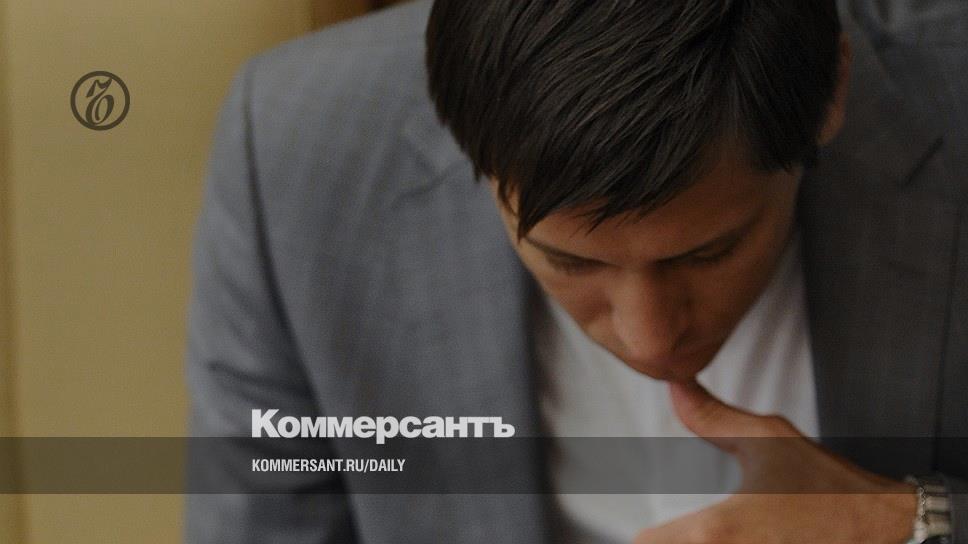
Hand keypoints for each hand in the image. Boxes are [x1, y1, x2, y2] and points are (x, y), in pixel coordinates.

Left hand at [632, 380, 916, 543]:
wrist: (882, 525)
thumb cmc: (826, 485)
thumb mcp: (768, 439)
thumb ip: (712, 417)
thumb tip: (677, 388)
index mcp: (717, 530)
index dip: (644, 535)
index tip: (650, 525)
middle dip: (669, 541)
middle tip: (673, 531)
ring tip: (698, 534)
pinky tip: (739, 538)